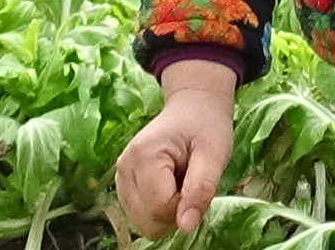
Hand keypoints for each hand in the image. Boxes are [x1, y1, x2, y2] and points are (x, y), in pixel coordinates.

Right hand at [116, 60, 237, 238]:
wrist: (193, 108)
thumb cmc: (206, 126)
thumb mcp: (214, 154)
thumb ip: (201, 190)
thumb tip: (186, 226)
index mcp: (143, 156)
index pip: (161, 207)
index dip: (185, 204)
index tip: (195, 180)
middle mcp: (124, 167)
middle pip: (148, 220)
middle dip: (175, 211)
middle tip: (189, 181)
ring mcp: (120, 177)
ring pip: (143, 222)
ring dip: (167, 211)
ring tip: (180, 181)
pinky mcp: (123, 185)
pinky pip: (141, 216)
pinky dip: (159, 209)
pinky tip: (170, 186)